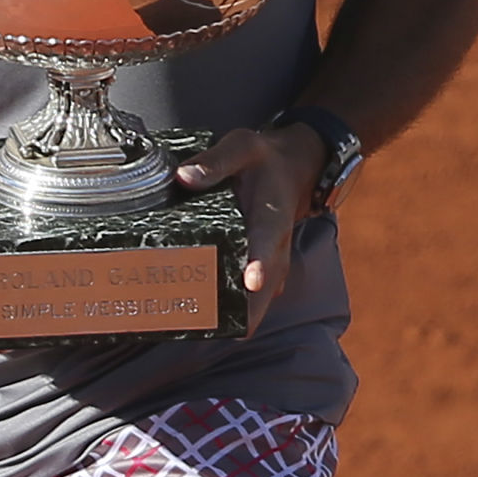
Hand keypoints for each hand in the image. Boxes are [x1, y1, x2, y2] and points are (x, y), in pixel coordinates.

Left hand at [176, 124, 325, 334]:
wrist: (294, 170)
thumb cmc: (263, 160)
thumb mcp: (241, 147)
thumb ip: (215, 162)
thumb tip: (183, 177)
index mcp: (271, 217)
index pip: (266, 243)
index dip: (259, 264)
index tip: (251, 282)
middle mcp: (274, 249)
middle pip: (263, 290)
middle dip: (240, 310)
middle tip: (205, 325)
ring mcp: (270, 265)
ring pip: (257, 303)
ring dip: (234, 317)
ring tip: (195, 328)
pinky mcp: (261, 271)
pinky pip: (249, 300)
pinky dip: (231, 312)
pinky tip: (199, 320)